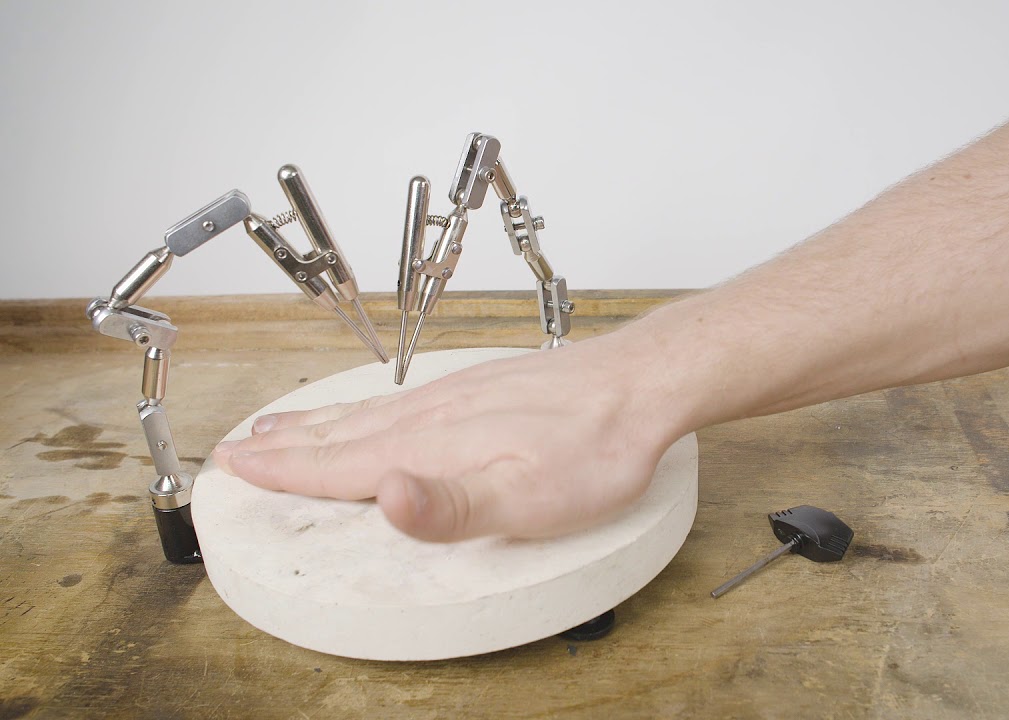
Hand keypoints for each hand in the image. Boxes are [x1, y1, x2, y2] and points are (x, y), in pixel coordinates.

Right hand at [211, 338, 681, 541]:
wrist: (637, 385)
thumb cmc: (590, 447)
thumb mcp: (525, 497)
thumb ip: (449, 506)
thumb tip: (381, 499)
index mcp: (430, 447)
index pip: (339, 463)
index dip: (284, 469)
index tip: (235, 465)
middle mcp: (432, 415)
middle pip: (341, 433)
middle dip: (284, 444)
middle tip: (236, 446)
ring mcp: (455, 397)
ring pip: (367, 413)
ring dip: (317, 423)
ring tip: (282, 426)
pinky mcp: (479, 387)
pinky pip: (400, 400)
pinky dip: (364, 409)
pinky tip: (374, 413)